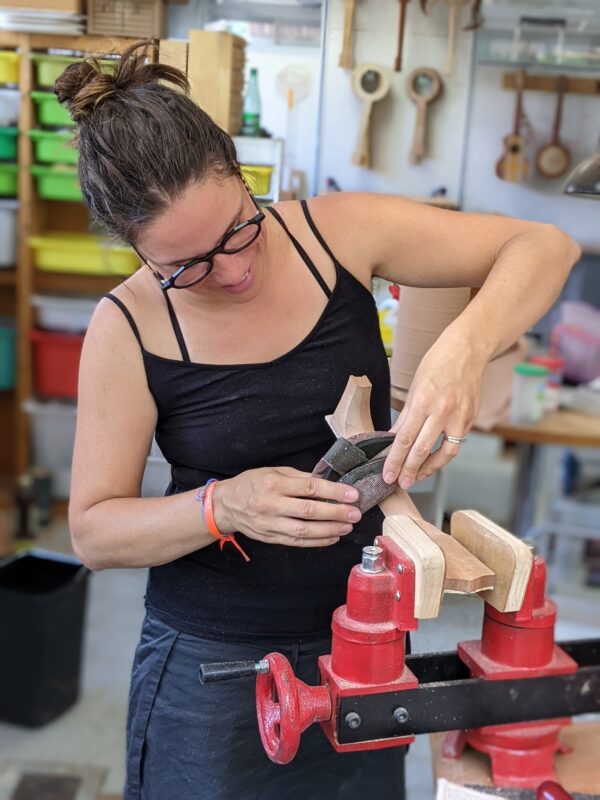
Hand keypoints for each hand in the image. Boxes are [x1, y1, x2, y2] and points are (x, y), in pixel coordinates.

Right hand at [213, 466, 361, 547]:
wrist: (226, 505)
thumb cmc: (252, 484)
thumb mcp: (273, 471)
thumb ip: (299, 477)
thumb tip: (326, 483)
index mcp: (274, 484)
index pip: (309, 488)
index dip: (333, 492)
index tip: (352, 494)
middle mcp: (272, 505)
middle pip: (309, 511)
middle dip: (336, 513)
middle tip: (355, 514)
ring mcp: (270, 524)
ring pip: (304, 530)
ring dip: (329, 530)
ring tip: (347, 527)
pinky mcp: (271, 538)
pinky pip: (297, 542)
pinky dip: (317, 541)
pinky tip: (332, 538)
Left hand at [383, 339, 483, 488]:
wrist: (467, 350)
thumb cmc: (437, 364)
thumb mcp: (415, 387)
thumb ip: (406, 416)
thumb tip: (394, 438)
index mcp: (423, 401)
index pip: (405, 438)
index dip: (394, 459)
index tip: (387, 473)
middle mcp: (442, 410)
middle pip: (422, 449)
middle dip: (408, 470)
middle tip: (399, 483)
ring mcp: (459, 416)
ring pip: (444, 453)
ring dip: (428, 469)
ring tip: (416, 478)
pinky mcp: (471, 418)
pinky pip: (456, 443)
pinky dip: (443, 455)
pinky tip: (433, 461)